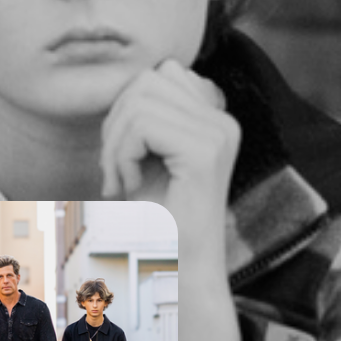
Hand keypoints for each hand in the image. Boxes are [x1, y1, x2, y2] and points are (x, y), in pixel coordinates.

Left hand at [99, 59, 238, 236]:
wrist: (177, 267)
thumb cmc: (156, 215)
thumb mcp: (150, 152)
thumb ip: (150, 111)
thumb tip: (132, 80)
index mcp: (217, 117)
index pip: (163, 73)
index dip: (129, 108)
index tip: (128, 155)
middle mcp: (225, 121)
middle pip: (148, 81)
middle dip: (117, 123)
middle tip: (115, 170)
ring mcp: (219, 135)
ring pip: (139, 103)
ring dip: (115, 144)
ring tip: (121, 181)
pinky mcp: (205, 153)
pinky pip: (141, 127)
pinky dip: (121, 157)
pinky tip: (130, 187)